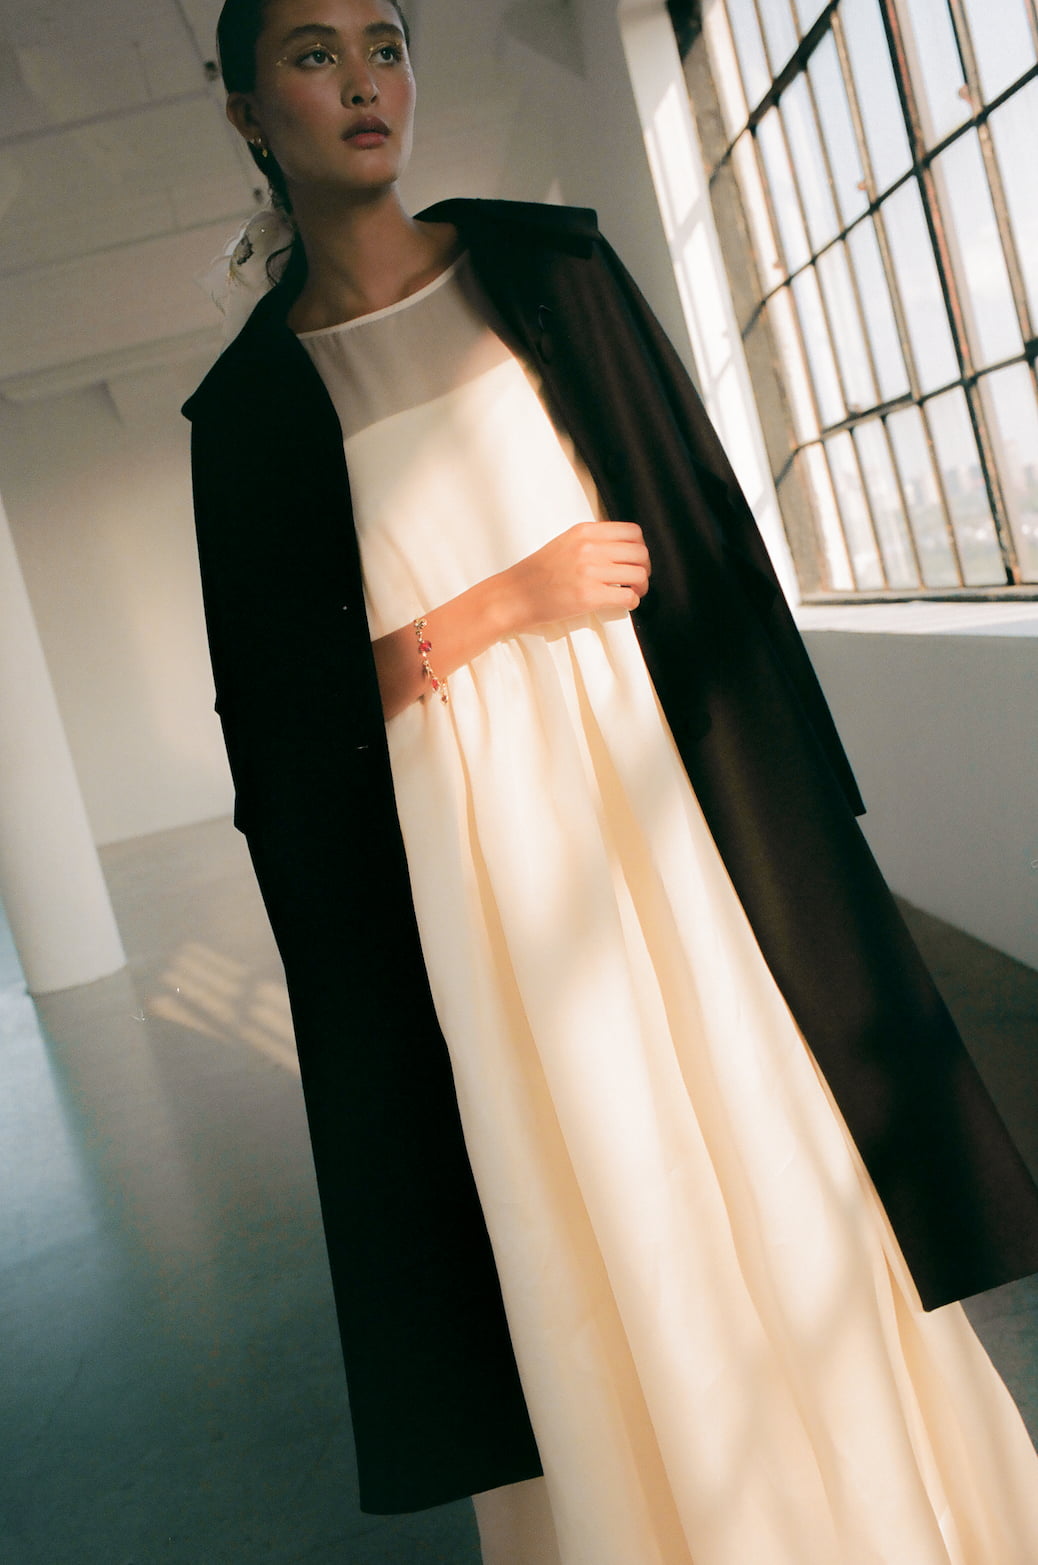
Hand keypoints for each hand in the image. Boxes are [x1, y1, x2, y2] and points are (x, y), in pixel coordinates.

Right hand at [499, 521, 650, 634]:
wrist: (514, 595)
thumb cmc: (537, 573)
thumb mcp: (564, 543)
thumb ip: (591, 541)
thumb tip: (621, 549)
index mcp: (584, 532)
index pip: (632, 532)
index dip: (640, 547)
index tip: (635, 559)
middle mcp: (589, 548)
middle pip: (640, 553)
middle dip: (645, 568)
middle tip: (638, 579)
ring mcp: (590, 572)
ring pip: (638, 574)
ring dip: (641, 586)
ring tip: (633, 592)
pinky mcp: (589, 596)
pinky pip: (628, 596)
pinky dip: (632, 601)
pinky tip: (624, 603)